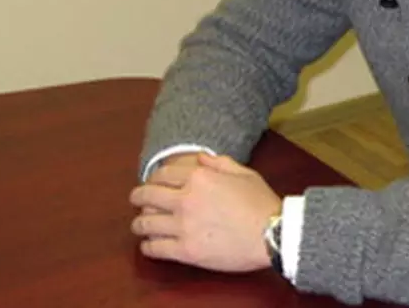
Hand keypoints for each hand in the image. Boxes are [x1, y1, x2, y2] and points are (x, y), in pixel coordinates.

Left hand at [129, 152, 282, 272]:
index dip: (152, 178)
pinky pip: (155, 248)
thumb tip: (199, 157)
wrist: (273, 234)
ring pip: (146, 223)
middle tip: (135, 200)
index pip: (162, 174)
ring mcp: (184, 226)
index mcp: (199, 177)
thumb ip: (218, 162)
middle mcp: (186, 199)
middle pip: (147, 196)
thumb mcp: (243, 173)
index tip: (151, 182)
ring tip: (139, 225)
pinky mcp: (186, 251)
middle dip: (137, 197)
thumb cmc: (261, 203)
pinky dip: (147, 246)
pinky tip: (149, 245)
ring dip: (138, 223)